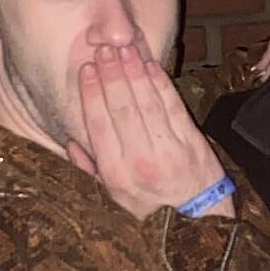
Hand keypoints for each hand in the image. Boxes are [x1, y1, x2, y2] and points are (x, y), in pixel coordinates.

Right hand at [71, 42, 228, 220]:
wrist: (198, 221)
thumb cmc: (152, 208)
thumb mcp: (115, 199)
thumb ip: (91, 170)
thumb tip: (71, 144)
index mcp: (116, 175)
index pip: (99, 125)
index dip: (92, 94)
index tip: (86, 69)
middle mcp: (141, 162)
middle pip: (122, 109)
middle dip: (111, 75)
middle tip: (103, 50)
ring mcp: (169, 151)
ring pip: (147, 103)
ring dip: (135, 72)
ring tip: (124, 49)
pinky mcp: (192, 143)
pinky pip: (174, 107)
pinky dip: (161, 84)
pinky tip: (151, 66)